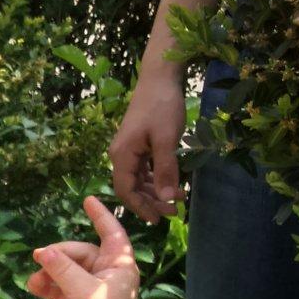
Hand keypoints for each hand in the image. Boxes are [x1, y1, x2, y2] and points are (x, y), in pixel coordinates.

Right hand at [27, 197, 139, 298]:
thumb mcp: (82, 290)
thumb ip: (62, 268)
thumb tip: (41, 252)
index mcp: (118, 266)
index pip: (111, 233)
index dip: (101, 216)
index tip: (88, 200)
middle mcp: (106, 274)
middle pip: (78, 253)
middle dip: (58, 256)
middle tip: (38, 259)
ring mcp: (90, 288)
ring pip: (65, 270)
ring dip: (48, 272)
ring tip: (34, 281)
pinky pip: (58, 286)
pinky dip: (46, 286)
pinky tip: (33, 288)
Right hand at [109, 74, 185, 223]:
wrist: (160, 78)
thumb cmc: (162, 107)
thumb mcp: (167, 140)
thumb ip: (166, 170)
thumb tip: (168, 200)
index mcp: (122, 155)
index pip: (126, 190)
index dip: (140, 208)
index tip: (158, 220)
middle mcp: (120, 155)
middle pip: (131, 187)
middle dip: (151, 202)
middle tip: (174, 212)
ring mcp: (128, 149)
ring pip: (138, 179)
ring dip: (155, 191)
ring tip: (177, 201)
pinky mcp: (137, 144)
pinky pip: (143, 168)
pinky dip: (156, 179)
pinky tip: (172, 183)